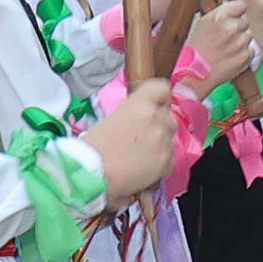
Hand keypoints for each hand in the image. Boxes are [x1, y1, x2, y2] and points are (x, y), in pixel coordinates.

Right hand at [83, 80, 176, 208]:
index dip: (160, 98)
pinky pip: (170, 158)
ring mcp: (164, 140)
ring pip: (170, 138)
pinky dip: (160, 163)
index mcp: (140, 103)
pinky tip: (144, 169)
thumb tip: (143, 120)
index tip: (154, 107)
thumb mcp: (112, 119)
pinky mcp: (167, 162)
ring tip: (141, 156)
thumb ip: (134, 115)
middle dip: (158, 125)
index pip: (162, 88)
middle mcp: (156, 118)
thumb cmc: (93, 147)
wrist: (91, 173)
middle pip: (168, 116)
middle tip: (141, 138)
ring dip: (160, 144)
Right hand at [186, 0, 253, 84]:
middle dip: (238, 28)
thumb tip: (234, 6)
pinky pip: (250, 51)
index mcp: (220, 16)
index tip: (232, 18)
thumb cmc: (196, 48)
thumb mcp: (203, 23)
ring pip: (248, 36)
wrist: (193, 74)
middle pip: (245, 22)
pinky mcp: (245, 57)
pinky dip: (243, 54)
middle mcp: (232, 28)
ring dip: (241, 42)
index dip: (237, 12)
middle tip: (226, 38)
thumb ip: (221, 14)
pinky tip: (230, 57)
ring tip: (226, 49)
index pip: (241, 5)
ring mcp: (240, 43)